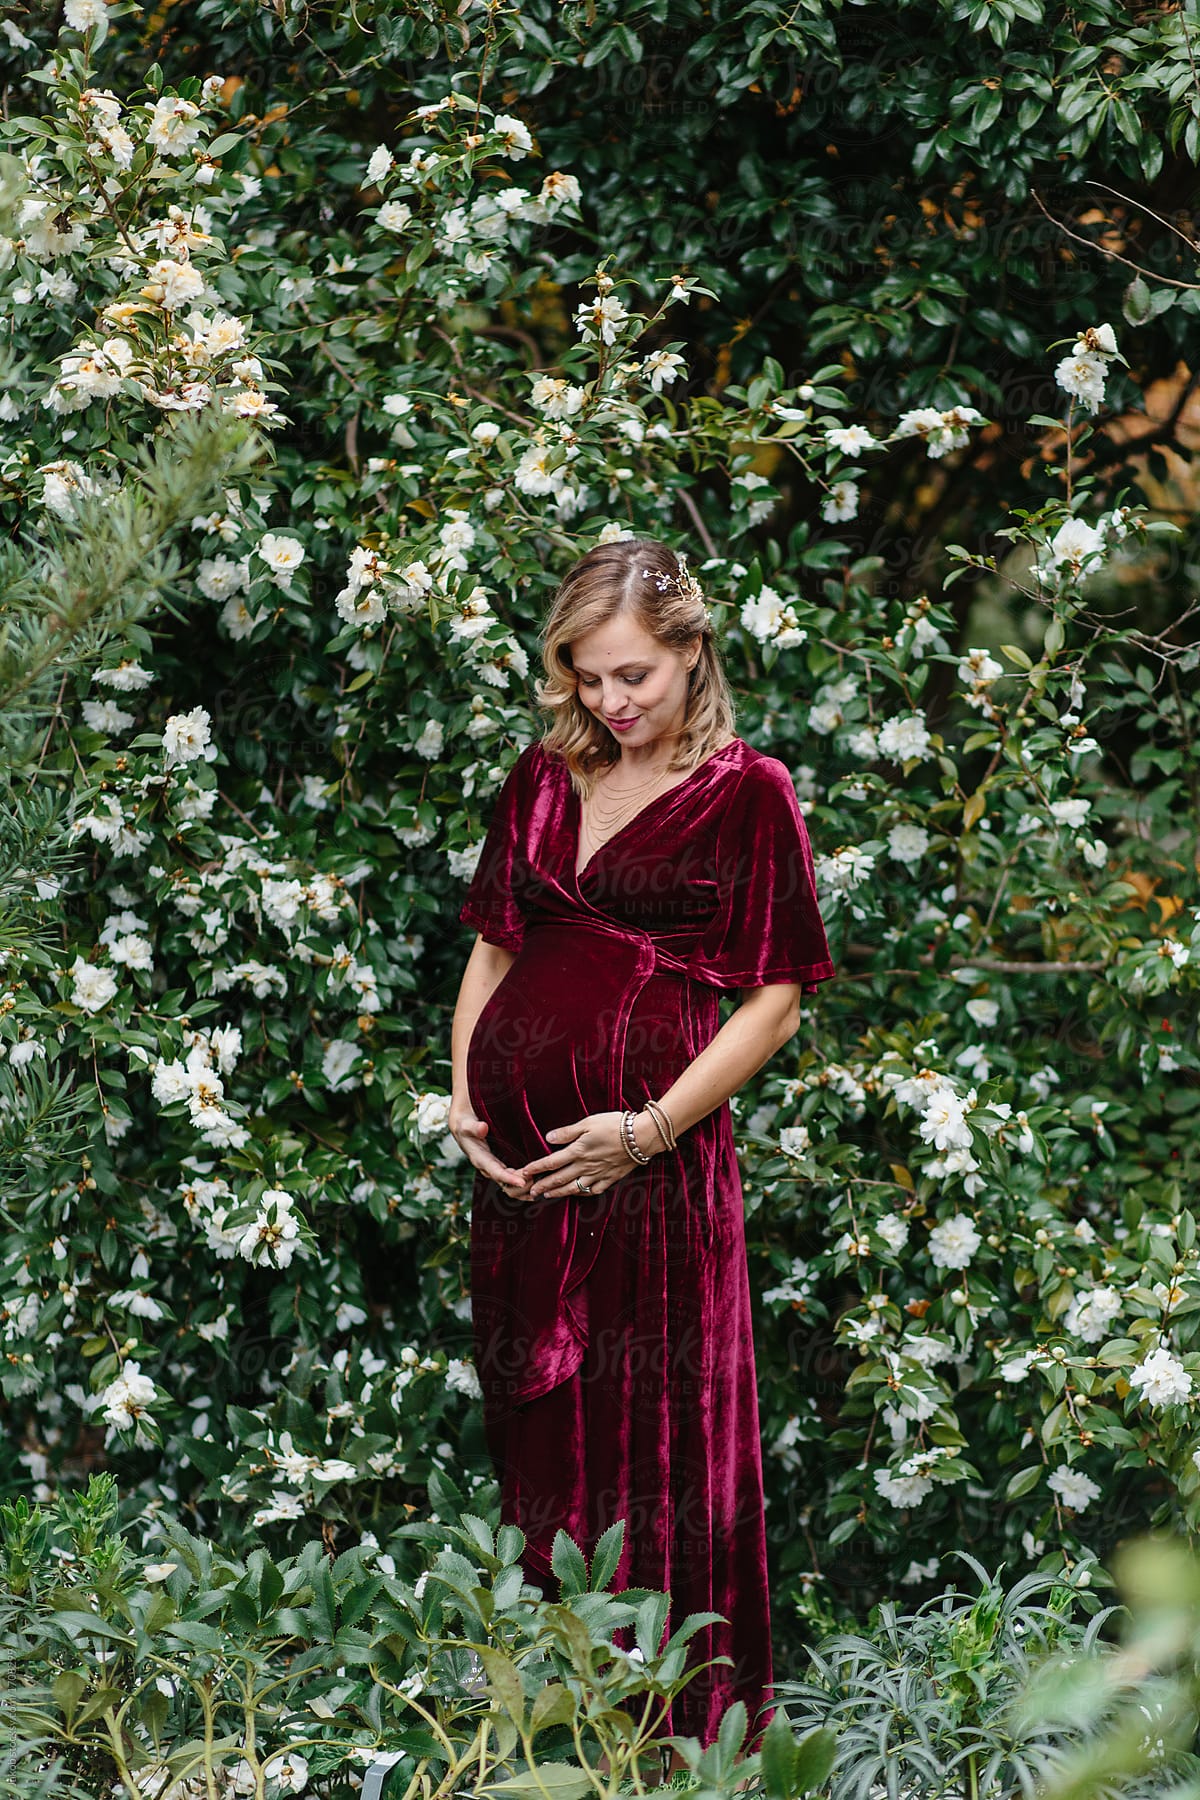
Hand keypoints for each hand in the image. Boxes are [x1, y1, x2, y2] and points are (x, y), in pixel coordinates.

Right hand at [449, 1103, 530, 1197]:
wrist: (463, 1128)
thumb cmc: (465, 1125)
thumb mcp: (466, 1124)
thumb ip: (474, 1127)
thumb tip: (483, 1128)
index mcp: (480, 1159)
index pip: (496, 1172)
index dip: (509, 1178)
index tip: (522, 1181)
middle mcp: (489, 1168)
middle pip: (506, 1185)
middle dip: (521, 1185)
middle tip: (538, 1178)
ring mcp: (495, 1170)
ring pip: (510, 1187)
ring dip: (524, 1189)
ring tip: (540, 1186)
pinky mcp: (501, 1168)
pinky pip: (513, 1183)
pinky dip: (524, 1187)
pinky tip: (537, 1187)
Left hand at [519, 1109, 655, 1201]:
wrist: (641, 1137)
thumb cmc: (614, 1125)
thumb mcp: (588, 1122)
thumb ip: (567, 1132)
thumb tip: (549, 1137)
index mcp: (577, 1151)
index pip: (551, 1162)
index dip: (536, 1168)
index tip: (524, 1173)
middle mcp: (585, 1166)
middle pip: (559, 1178)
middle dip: (543, 1186)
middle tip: (530, 1192)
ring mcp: (598, 1174)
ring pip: (574, 1188)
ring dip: (558, 1192)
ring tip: (548, 1195)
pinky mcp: (610, 1178)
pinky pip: (593, 1190)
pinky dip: (582, 1194)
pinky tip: (577, 1194)